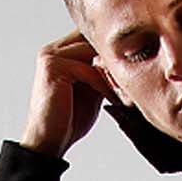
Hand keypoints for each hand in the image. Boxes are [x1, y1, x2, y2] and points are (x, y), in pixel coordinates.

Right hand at [19, 28, 121, 156]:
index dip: (111, 54)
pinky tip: (114, 100)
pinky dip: (103, 85)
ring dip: (112, 73)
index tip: (132, 73)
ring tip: (125, 92)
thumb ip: (101, 72)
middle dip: (114, 61)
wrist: (49, 142)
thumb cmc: (68, 121)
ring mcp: (50, 56)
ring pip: (92, 54)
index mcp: (59, 52)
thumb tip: (125, 62)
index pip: (90, 38)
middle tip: (133, 82)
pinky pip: (88, 70)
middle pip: (92, 41)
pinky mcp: (53, 67)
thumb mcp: (91, 91)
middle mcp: (52, 49)